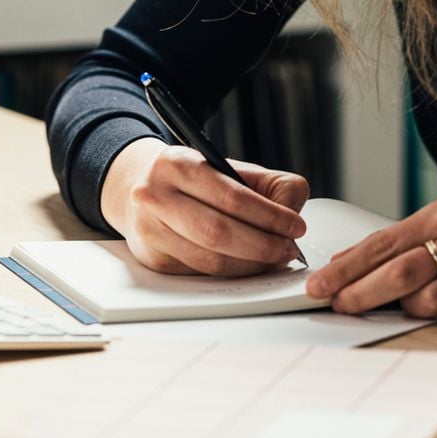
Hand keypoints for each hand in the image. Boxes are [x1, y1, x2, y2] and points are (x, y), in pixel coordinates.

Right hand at [100, 136, 309, 276]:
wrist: (140, 188)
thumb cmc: (195, 180)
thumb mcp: (229, 168)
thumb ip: (268, 185)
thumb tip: (292, 213)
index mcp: (179, 164)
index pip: (232, 197)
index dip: (270, 216)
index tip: (296, 227)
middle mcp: (156, 195)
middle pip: (218, 232)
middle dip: (262, 246)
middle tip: (287, 250)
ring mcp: (150, 229)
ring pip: (209, 260)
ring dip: (249, 264)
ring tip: (273, 258)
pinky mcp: (152, 258)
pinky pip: (200, 273)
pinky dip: (231, 272)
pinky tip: (247, 264)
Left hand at [304, 194, 436, 321]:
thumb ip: (407, 240)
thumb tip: (349, 262)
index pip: (385, 242)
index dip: (346, 267)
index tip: (318, 285)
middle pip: (402, 271)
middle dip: (362, 293)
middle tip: (338, 306)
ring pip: (432, 299)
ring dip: (411, 309)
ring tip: (409, 306)